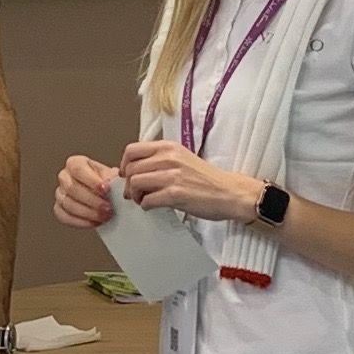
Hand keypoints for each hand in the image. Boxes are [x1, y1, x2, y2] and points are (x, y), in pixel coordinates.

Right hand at [55, 153, 119, 231]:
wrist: (106, 196)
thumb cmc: (107, 183)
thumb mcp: (112, 177)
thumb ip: (112, 180)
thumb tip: (114, 186)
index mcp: (75, 163)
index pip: (78, 169)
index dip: (92, 180)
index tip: (106, 189)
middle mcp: (64, 177)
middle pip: (72, 188)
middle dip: (92, 200)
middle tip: (107, 207)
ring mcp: (60, 193)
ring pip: (68, 204)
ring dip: (88, 212)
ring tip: (104, 216)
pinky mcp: (59, 209)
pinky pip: (64, 217)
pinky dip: (80, 221)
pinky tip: (94, 222)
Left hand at [119, 137, 259, 224]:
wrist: (229, 192)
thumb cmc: (206, 179)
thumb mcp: (182, 159)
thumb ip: (160, 160)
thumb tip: (135, 170)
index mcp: (169, 147)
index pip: (132, 150)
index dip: (124, 165)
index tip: (127, 176)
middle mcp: (168, 158)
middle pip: (131, 169)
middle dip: (128, 185)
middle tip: (135, 194)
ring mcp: (172, 175)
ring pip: (135, 183)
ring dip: (136, 196)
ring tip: (144, 200)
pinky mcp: (175, 194)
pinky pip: (147, 200)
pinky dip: (146, 206)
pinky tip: (153, 206)